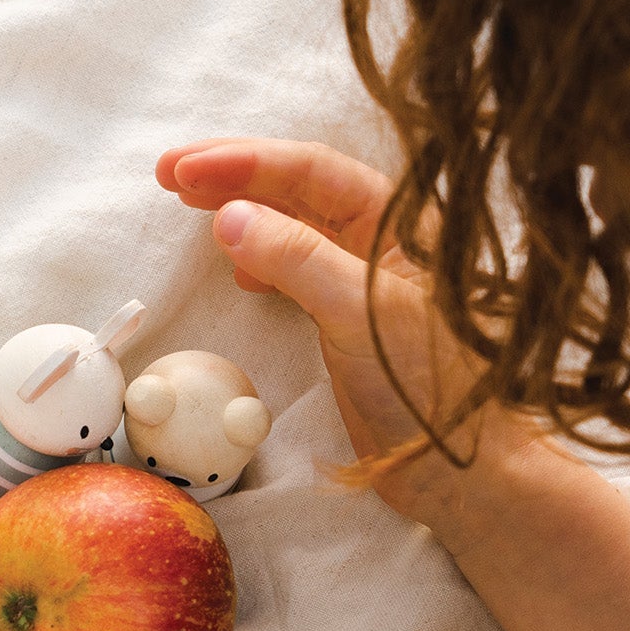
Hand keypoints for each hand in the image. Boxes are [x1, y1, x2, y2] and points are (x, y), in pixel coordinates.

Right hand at [158, 138, 539, 541]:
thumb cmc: (432, 388)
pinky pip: (296, 273)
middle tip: (169, 173)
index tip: (186, 168)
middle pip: (299, 190)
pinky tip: (237, 268)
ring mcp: (363, 284)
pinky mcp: (349, 325)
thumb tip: (230, 216)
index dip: (246, 162)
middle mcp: (383, 244)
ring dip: (241, 214)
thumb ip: (298, 258)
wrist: (460, 469)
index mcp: (400, 224)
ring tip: (189, 205)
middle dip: (234, 177)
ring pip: (294, 229)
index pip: (312, 171)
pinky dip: (261, 261)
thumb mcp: (360, 312)